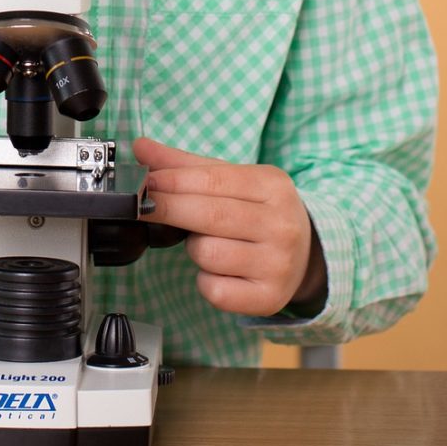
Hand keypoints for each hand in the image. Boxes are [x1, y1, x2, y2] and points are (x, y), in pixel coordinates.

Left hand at [133, 138, 326, 316]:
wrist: (306, 255)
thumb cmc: (258, 211)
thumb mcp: (232, 180)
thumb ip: (185, 165)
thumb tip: (140, 147)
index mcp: (273, 186)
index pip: (213, 180)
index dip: (172, 181)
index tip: (144, 182)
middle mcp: (281, 225)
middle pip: (209, 215)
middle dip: (168, 209)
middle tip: (142, 207)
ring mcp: (278, 264)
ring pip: (208, 253)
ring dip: (194, 248)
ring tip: (207, 242)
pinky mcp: (269, 298)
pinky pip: (215, 290)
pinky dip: (205, 281)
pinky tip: (218, 271)